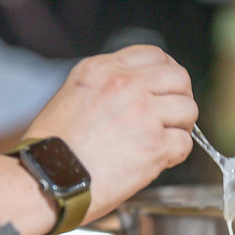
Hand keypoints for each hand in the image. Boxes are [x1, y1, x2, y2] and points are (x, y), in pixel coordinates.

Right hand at [23, 45, 197, 222]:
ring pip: (188, 109)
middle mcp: (126, 85)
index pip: (154, 55)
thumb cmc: (51, 150)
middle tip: (170, 119)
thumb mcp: (72, 97)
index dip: (165, 75)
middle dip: (179, 98)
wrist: (46, 179)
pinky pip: (185, 143)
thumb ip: (106, 89)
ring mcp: (144, 113)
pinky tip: (159, 161)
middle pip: (178, 77)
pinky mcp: (154, 145)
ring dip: (181, 127)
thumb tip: (134, 97)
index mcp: (103, 70)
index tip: (164, 92)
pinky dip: (176, 154)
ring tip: (164, 142)